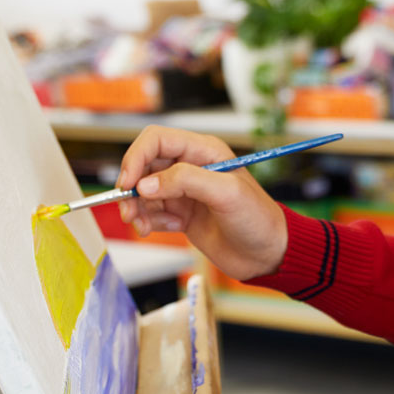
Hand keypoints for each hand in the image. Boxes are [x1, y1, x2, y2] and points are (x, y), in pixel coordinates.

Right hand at [116, 125, 287, 278]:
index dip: (136, 157)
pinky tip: (172, 228)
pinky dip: (151, 221)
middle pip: (143, 166)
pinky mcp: (180, 212)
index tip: (128, 184)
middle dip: (132, 188)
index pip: (157, 140)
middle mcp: (191, 166)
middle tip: (130, 213)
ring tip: (146, 227)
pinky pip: (151, 211)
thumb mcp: (226, 193)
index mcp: (203, 151)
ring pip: (143, 191)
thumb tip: (145, 184)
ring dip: (138, 209)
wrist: (266, 253)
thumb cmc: (256, 218)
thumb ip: (186, 181)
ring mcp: (184, 190)